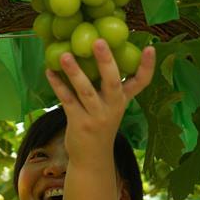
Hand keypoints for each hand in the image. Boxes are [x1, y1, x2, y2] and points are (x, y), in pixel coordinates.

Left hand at [45, 40, 155, 162]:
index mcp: (122, 100)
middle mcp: (112, 107)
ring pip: (86, 91)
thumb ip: (108, 85)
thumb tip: (98, 51)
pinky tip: (49, 71)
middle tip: (99, 41)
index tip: (150, 47)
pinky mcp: (79, 122)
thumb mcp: (111, 106)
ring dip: (75, 72)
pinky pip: (67, 100)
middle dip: (106, 61)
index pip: (141, 83)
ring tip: (64, 55)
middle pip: (113, 83)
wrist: (92, 158)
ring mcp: (96, 116)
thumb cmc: (100, 124)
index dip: (147, 66)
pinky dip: (58, 85)